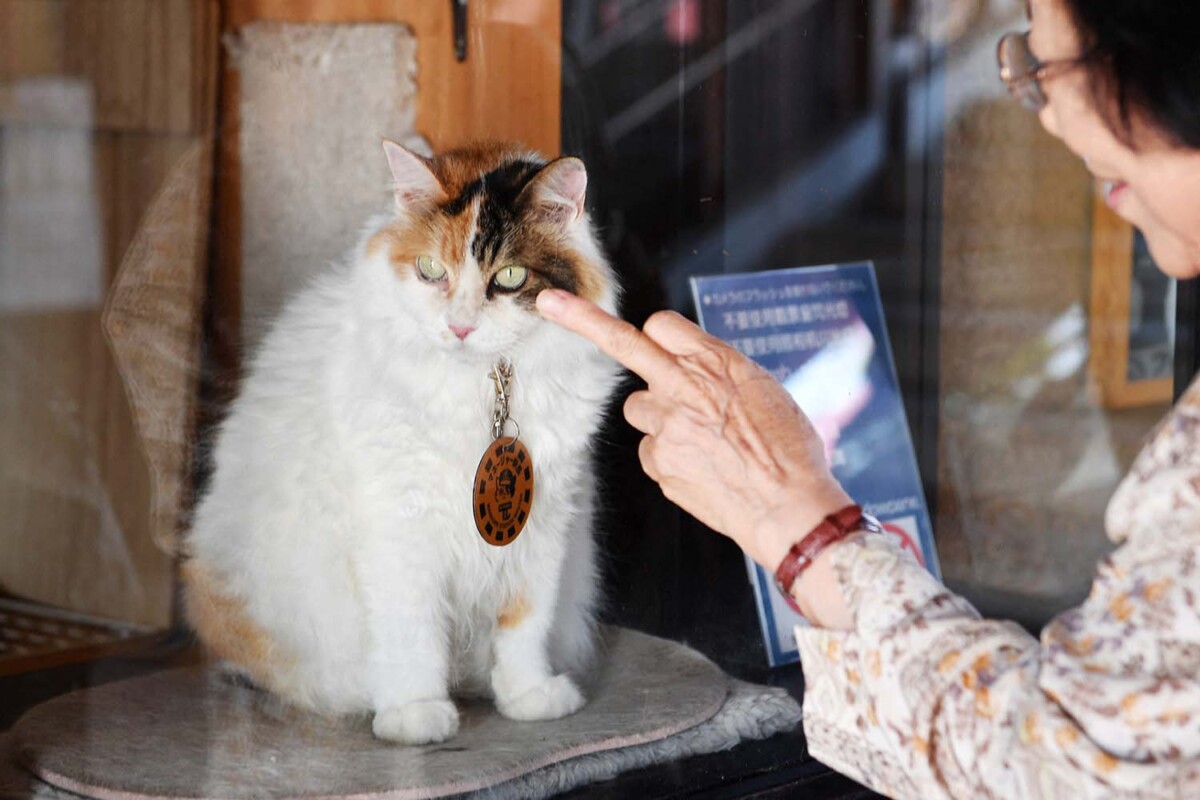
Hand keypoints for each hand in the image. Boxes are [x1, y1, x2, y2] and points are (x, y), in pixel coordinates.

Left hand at [536, 289, 852, 571]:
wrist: (788, 508)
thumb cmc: (789, 451)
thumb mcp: (766, 392)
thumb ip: (722, 375)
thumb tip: (699, 370)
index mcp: (717, 362)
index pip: (662, 325)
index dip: (659, 333)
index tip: (645, 332)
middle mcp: (685, 386)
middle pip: (624, 344)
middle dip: (582, 319)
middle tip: (548, 303)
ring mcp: (667, 424)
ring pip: (640, 408)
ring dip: (661, 418)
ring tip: (703, 442)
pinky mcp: (658, 461)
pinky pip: (652, 450)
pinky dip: (670, 458)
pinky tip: (702, 471)